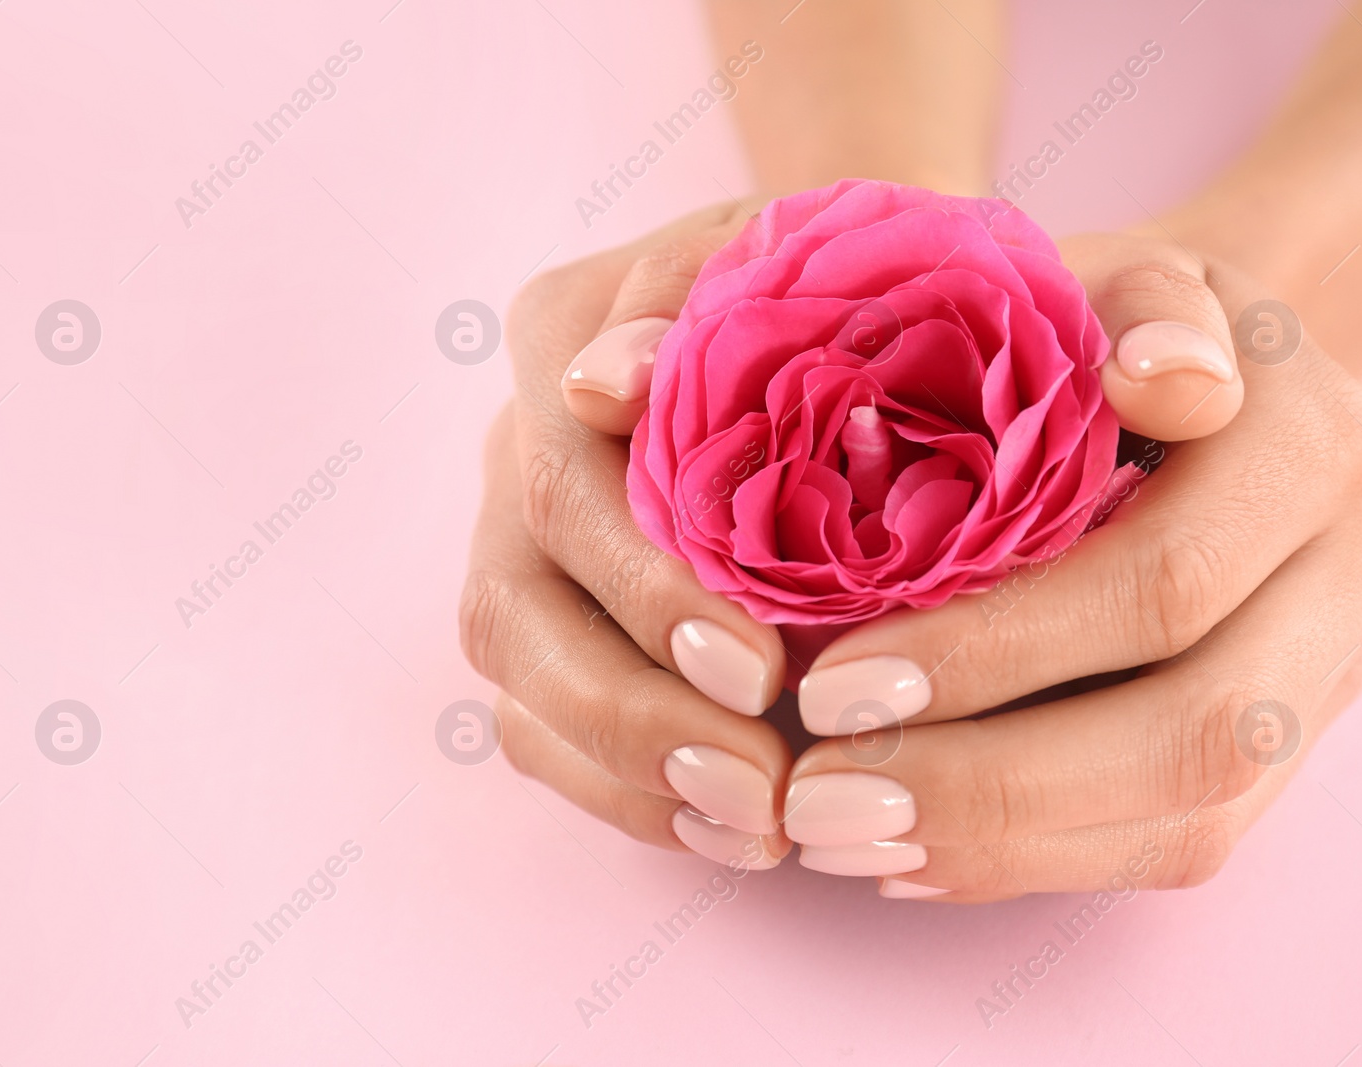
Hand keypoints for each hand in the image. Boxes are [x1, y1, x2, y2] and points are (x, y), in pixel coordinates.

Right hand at [460, 203, 795, 869]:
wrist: (849, 303)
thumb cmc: (840, 277)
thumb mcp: (802, 255)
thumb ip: (708, 291)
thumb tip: (603, 383)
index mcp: (561, 337)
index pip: (565, 482)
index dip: (645, 590)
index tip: (759, 671)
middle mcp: (516, 443)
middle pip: (513, 605)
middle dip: (633, 709)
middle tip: (760, 780)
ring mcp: (520, 536)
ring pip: (517, 680)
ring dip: (630, 771)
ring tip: (758, 829)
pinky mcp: (547, 620)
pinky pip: (545, 728)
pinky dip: (634, 793)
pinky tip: (732, 831)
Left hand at [781, 244, 1361, 901]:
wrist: (1175, 373)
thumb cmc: (1092, 321)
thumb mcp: (1095, 276)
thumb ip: (1133, 301)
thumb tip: (1170, 380)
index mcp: (1312, 445)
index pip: (1162, 580)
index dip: (998, 650)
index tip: (831, 685)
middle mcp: (1353, 571)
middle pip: (1196, 729)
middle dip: (991, 780)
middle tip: (819, 796)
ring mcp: (1328, 674)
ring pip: (1191, 816)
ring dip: (1001, 845)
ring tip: (840, 837)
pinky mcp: (1283, 747)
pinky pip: (1176, 844)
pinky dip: (1032, 861)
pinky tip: (908, 855)